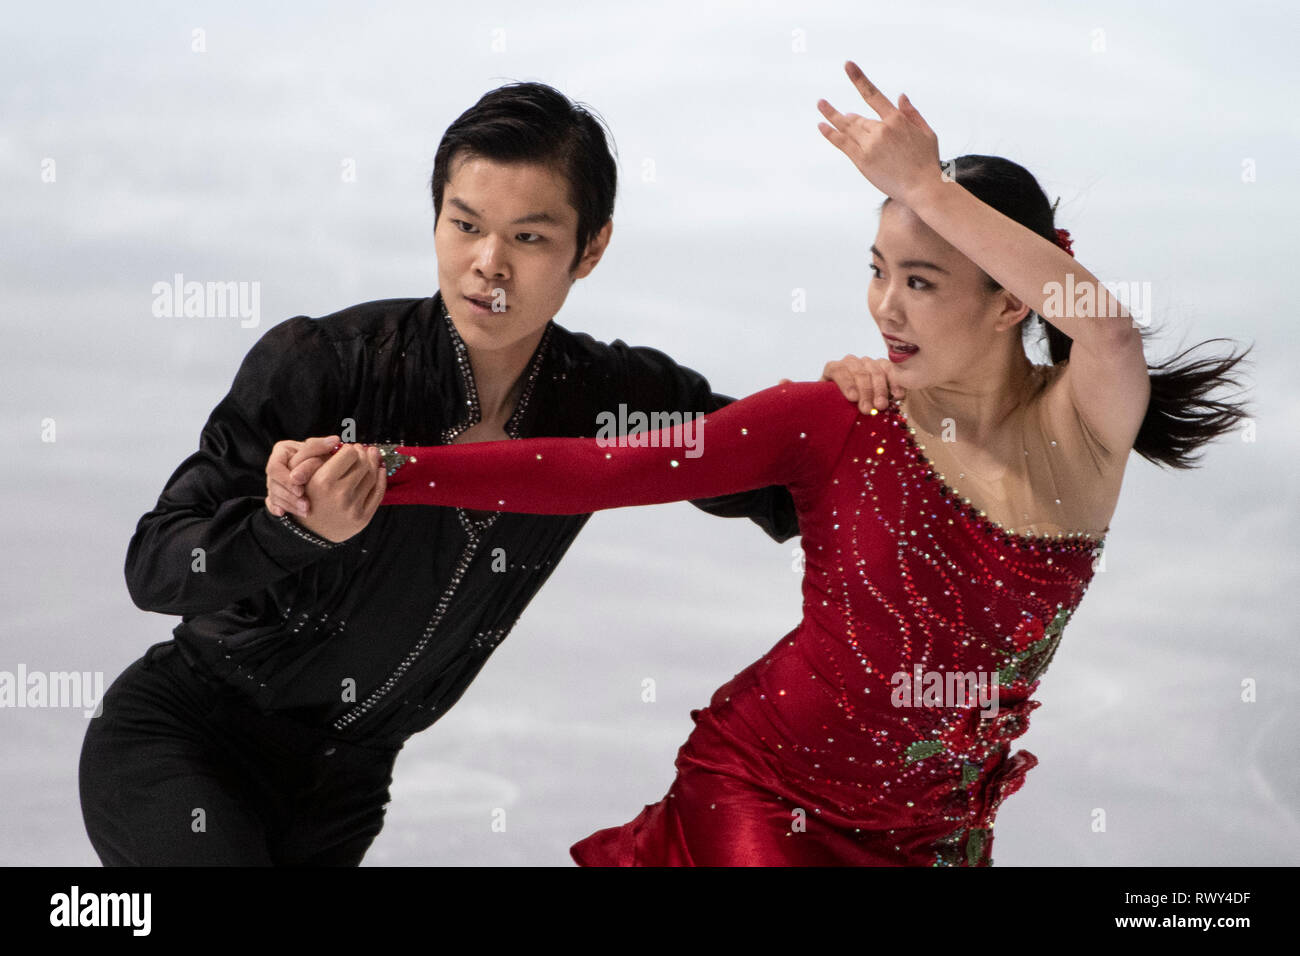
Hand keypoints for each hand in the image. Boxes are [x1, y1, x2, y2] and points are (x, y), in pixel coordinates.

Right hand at [265, 435, 339, 517]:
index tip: (302, 485)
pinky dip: (278, 509)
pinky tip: (284, 514)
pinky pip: (272, 504)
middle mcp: (275, 467)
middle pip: (273, 484)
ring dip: (290, 504)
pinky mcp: (275, 495)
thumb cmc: (320, 457)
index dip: (287, 478)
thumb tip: (335, 440)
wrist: (318, 473)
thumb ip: (321, 447)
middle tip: (306, 504)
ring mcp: (273, 482)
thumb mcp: (320, 450)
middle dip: (290, 496)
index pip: (275, 467)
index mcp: (282, 452)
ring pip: (274, 496)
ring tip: (306, 511)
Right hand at [294, 444, 387, 542]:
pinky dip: (381, 478)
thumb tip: (342, 442)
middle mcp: (339, 494)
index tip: (349, 448)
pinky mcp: (362, 518)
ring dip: (374, 462)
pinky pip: (378, 493)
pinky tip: (379, 470)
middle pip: (363, 464)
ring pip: (372, 476)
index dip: (350, 449)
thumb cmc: (304, 497)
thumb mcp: (301, 474)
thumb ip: (317, 454)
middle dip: (364, 453)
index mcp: (323, 481)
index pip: (349, 453)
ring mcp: (353, 507)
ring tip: (372, 456)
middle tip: (363, 449)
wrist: (309, 532)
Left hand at [779, 354, 905, 413]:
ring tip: (882, 407)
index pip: (838, 368)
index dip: (845, 382)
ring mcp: (869, 364)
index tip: (851, 399)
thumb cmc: (833, 406)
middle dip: (865, 390)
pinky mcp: (885, 369)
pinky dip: (896, 383)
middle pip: (858, 369)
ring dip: (880, 388)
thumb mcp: (817, 401)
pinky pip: (892, 371)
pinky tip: (899, 396)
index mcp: (833, 369)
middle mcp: (851, 363)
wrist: (852, 408)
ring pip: (876, 370)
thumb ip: (801, 392)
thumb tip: (782, 382)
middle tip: (868, 409)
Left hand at [816, 61, 941, 205]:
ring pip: (847, 127)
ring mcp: (869, 145)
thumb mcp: (927, 133)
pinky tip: (821, 125)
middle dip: (847, 115)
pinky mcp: (862, 160)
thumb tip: (900, 96)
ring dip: (832, 116)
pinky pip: (842, 143)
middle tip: (836, 110)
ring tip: (821, 104)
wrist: (922, 187)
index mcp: (896, 119)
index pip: (872, 94)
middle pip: (858, 118)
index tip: (848, 65)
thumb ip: (912, 113)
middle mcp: (880, 129)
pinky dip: (830, 133)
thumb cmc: (927, 161)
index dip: (858, 79)